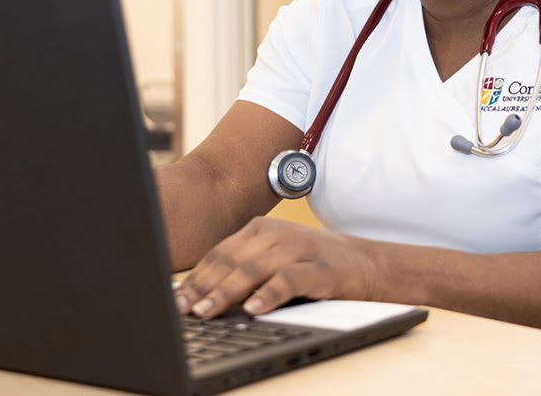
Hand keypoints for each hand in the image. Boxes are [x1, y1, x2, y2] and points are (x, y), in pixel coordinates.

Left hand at [174, 216, 379, 317]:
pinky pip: (290, 280)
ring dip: (227, 292)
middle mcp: (277, 234)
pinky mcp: (320, 268)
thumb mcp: (274, 260)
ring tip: (207, 311)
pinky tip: (253, 309)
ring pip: (254, 269)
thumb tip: (200, 297)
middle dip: (204, 287)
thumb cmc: (312, 264)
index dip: (195, 278)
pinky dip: (269, 294)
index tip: (175, 301)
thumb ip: (243, 270)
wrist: (364, 263)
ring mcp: (299, 248)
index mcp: (260, 229)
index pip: (219, 254)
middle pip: (232, 261)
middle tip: (183, 309)